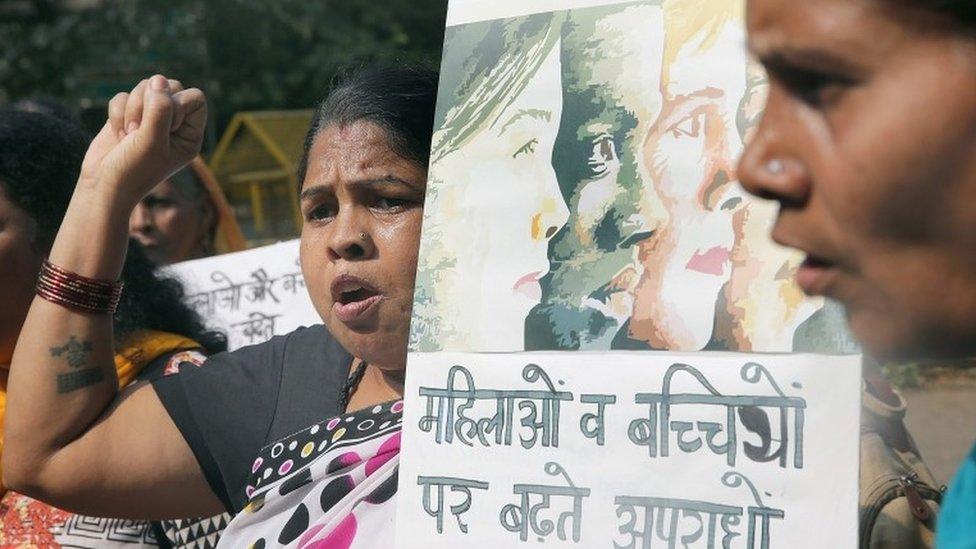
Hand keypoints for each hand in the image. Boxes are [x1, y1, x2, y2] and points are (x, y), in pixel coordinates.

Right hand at [78, 75, 206, 206]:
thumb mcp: (152, 140)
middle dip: (149, 104)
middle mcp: (174, 124)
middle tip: (140, 129)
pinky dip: (117, 113)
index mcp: (190, 133)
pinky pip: (124, 95)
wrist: (103, 184)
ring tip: (129, 135)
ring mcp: (150, 119)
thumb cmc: (134, 169)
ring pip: (145, 87)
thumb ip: (160, 109)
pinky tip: (118, 135)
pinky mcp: (128, 116)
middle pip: (170, 86)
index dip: (178, 104)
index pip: (195, 97)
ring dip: (132, 109)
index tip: (165, 127)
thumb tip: (159, 79)